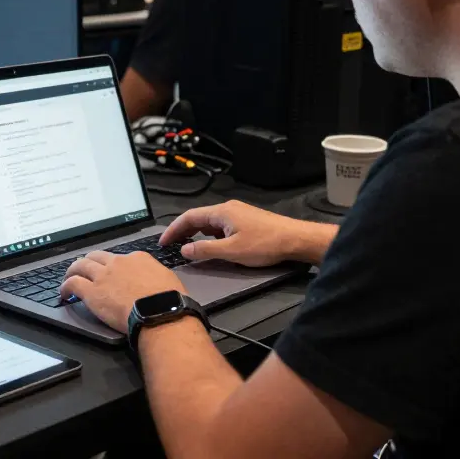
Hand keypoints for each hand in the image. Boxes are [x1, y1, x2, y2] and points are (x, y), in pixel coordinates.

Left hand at [59, 250, 184, 333]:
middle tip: (84, 269)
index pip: (119, 257)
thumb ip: (154, 275)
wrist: (159, 311)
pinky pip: (73, 283)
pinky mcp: (92, 292)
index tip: (111, 272)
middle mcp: (117, 263)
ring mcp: (103, 276)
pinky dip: (65, 286)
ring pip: (80, 265)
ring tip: (69, 277)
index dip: (112, 265)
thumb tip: (152, 281)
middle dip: (88, 261)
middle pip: (96, 256)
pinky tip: (64, 292)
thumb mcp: (166, 278)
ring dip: (73, 270)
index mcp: (136, 258)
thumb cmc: (168, 299)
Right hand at [159, 201, 299, 266]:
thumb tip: (184, 250)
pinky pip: (221, 226)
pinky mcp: (246, 221)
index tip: (163, 242)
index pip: (189, 217)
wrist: (295, 239)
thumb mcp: (231, 251)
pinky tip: (212, 246)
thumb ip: (205, 250)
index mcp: (222, 212)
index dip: (173, 230)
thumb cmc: (265, 244)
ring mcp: (238, 214)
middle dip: (183, 231)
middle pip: (198, 217)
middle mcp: (228, 209)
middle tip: (171, 246)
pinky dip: (210, 235)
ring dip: (197, 234)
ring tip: (188, 248)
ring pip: (210, 222)